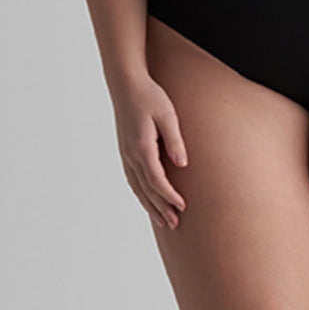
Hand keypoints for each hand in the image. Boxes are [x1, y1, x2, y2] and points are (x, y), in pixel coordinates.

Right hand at [113, 75, 188, 229]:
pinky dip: (141, 193)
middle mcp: (130, 155)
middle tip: (175, 224)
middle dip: (161, 208)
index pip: (156, 180)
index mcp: (141, 147)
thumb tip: (183, 165)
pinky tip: (148, 200)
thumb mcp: (167, 115)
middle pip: (146, 189)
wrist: (126, 85)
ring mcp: (125, 154)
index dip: (169, 196)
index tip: (183, 207)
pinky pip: (132, 179)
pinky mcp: (125, 151)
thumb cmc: (150, 96)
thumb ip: (175, 140)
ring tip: (163, 220)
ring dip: (150, 205)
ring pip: (137, 187)